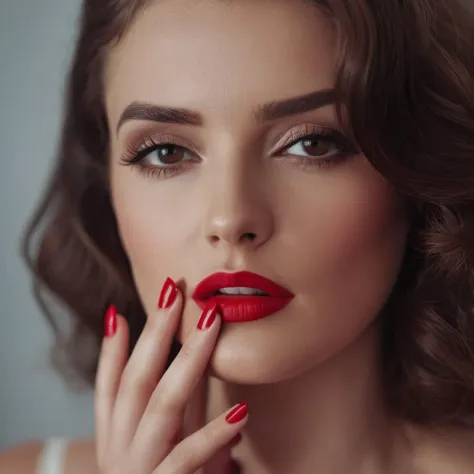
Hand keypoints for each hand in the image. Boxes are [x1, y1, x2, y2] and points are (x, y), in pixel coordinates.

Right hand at [94, 278, 247, 473]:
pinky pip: (187, 459)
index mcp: (114, 435)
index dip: (114, 346)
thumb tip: (179, 357)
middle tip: (176, 290)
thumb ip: (168, 405)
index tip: (124, 307)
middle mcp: (119, 448)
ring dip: (187, 359)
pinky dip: (211, 435)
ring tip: (211, 323)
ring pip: (160, 404)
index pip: (109, 383)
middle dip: (156, 331)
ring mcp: (138, 469)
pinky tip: (239, 414)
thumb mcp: (158, 443)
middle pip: (135, 378)